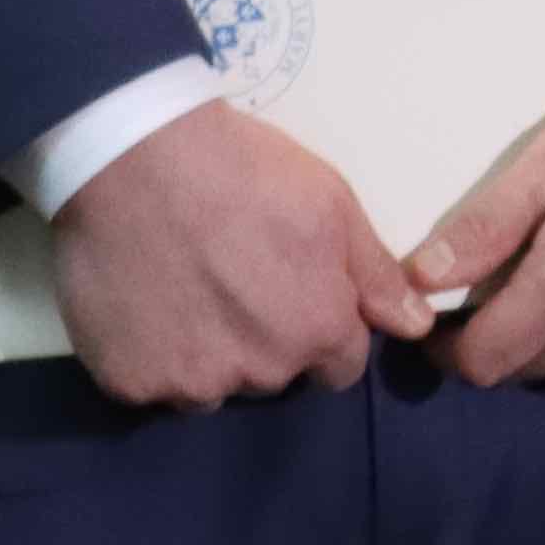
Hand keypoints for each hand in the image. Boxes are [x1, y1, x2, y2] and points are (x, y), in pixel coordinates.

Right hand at [54, 98, 417, 410]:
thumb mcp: (332, 206)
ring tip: (182, 290)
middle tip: (230, 280)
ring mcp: (188, 384)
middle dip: (264, 341)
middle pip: (274, 374)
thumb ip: (376, 276)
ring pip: (210, 386)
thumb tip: (417, 326)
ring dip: (206, 354)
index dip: (321, 330)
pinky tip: (142, 303)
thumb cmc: (243, 172)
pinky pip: (150, 383)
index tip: (292, 295)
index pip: (339, 366)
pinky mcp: (127, 383)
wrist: (131, 158)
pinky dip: (149, 354)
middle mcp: (259, 373)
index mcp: (316, 333)